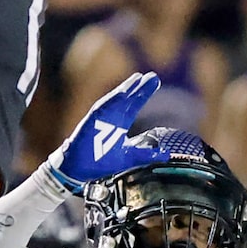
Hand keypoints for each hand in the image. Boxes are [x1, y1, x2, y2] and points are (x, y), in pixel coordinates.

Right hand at [47, 72, 171, 191]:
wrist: (79, 170)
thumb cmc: (101, 161)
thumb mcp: (130, 157)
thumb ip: (147, 154)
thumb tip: (167, 154)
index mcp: (119, 123)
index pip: (133, 105)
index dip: (143, 93)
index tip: (155, 81)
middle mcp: (110, 118)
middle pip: (127, 99)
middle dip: (139, 88)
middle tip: (153, 76)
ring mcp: (100, 119)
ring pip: (115, 101)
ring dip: (126, 90)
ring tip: (138, 79)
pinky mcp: (90, 123)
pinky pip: (101, 109)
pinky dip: (111, 101)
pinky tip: (121, 93)